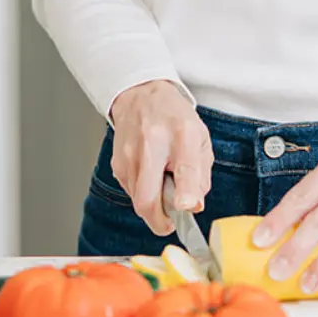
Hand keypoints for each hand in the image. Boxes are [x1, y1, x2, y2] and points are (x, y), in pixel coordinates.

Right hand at [108, 80, 212, 237]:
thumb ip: (201, 175)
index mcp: (181, 134)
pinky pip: (131, 192)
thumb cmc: (174, 118)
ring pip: (138, 201)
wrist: (141, 95)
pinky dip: (143, 193)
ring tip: (162, 183)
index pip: (184, 168)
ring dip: (153, 204)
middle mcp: (152, 144)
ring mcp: (130, 155)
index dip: (185, 193)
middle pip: (148, 198)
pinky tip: (150, 175)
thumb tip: (193, 206)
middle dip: (160, 220)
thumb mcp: (199, 139)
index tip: (187, 207)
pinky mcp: (117, 164)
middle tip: (171, 221)